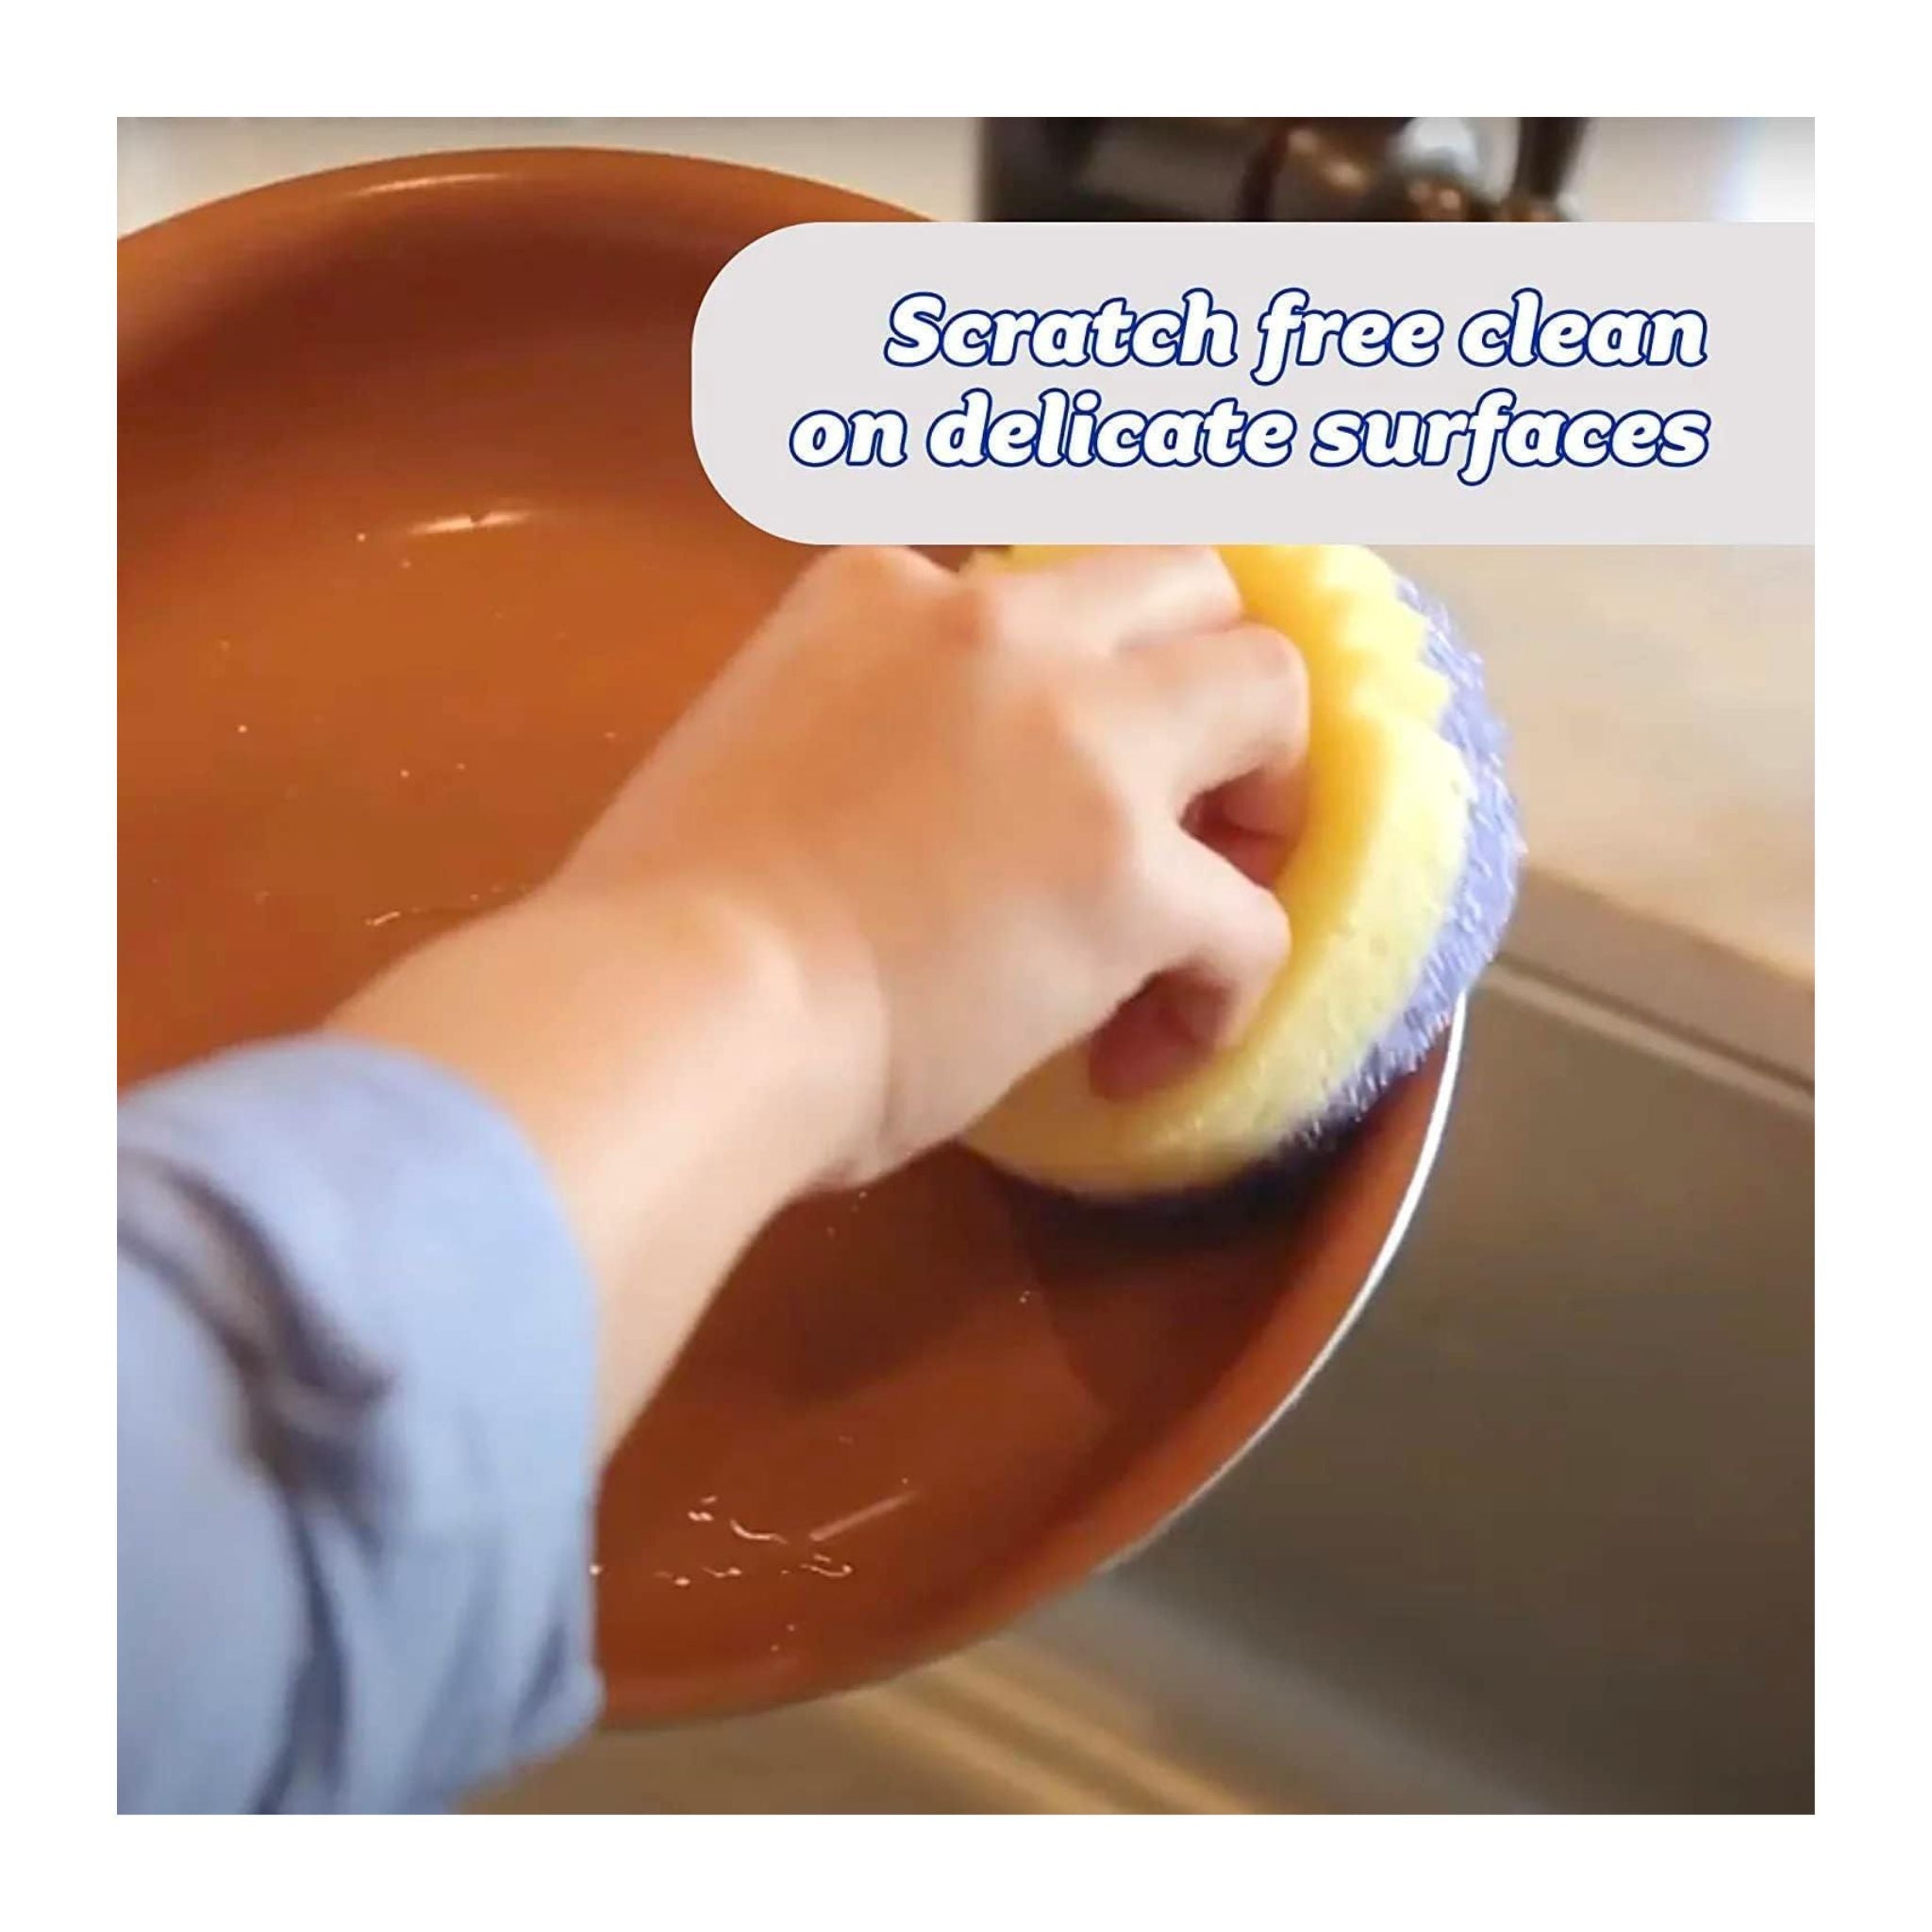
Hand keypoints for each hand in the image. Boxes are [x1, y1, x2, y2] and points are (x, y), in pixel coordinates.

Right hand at [561, 545, 1308, 1183]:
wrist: (673, 1012)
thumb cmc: (664, 921)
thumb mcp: (760, 746)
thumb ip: (863, 725)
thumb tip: (925, 808)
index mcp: (881, 591)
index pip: (1040, 591)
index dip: (1076, 683)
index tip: (1066, 768)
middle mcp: (999, 625)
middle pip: (1191, 585)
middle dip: (1211, 690)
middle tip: (1189, 809)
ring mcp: (1081, 738)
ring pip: (1271, 693)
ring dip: (1265, 802)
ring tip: (1207, 917)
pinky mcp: (1133, 873)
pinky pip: (1251, 921)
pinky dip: (1221, 994)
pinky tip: (1143, 1060)